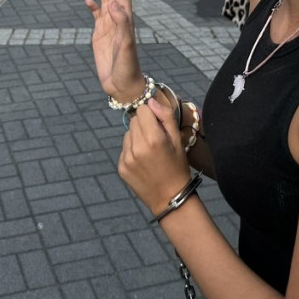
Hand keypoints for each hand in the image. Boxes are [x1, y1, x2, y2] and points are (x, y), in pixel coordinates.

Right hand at [85, 0, 142, 99]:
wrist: (123, 85)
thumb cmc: (127, 67)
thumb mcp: (125, 46)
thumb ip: (121, 24)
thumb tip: (113, 3)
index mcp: (125, 19)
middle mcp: (118, 19)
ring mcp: (109, 27)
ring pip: (106, 0)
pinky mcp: (100, 35)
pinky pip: (97, 16)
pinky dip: (93, 6)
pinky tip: (88, 0)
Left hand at [119, 99, 190, 215]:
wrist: (170, 197)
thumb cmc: (177, 166)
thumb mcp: (177, 140)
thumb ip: (165, 116)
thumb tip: (150, 101)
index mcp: (153, 138)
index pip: (142, 110)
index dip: (151, 115)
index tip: (158, 125)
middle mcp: (137, 147)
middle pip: (134, 120)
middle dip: (144, 125)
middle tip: (155, 139)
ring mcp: (127, 158)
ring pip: (127, 133)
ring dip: (136, 137)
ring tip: (149, 151)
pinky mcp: (121, 167)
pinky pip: (124, 148)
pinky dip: (131, 151)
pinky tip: (142, 161)